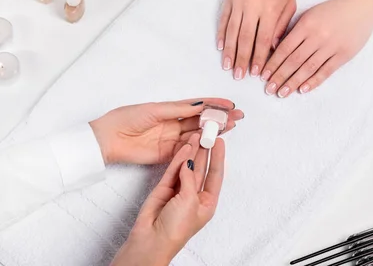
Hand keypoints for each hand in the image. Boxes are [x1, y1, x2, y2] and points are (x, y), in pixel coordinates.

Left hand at [89, 98, 242, 164]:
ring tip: (231, 126)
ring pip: (197, 134)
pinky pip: (187, 149)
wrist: (108, 139)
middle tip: (237, 116)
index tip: (229, 103)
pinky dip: (200, 145)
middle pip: (201, 120)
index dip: (213, 104)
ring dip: (214, 131)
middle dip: (219, 117)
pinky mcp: (168, 154)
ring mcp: (172, 139)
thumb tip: (200, 105)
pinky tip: (213, 141)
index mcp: (169, 109)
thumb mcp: (154, 110)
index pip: (196, 105)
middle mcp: (173, 123)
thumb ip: (178, 110)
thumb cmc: (127, 119)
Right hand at [111, 134, 224, 265]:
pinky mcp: (164, 188)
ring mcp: (179, 191)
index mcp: (207, 203)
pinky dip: (178, 158)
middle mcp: (194, 196)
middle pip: (202, 168)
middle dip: (204, 151)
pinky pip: (173, 169)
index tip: (220, 142)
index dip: (218, 158)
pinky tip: (185, 146)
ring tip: (196, 134)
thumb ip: (190, 179)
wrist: (152, 240)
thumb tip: (188, 162)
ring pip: (187, 166)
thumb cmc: (176, 229)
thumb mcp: (190, 202)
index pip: (215, 175)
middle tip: (207, 133)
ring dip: (192, 151)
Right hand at [217, 0, 295, 79]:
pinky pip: (224, 19)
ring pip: (232, 31)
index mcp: (269, 9)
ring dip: (230, 51)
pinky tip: (221, 47)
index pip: (263, 39)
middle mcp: (252, 6)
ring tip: (228, 66)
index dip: (259, 57)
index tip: (256, 72)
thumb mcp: (289, 3)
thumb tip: (272, 48)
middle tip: (239, 76)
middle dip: (242, 59)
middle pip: (246, 39)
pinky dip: (222, 34)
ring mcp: (238, 2)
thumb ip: (282, 26)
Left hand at [262, 0, 372, 96]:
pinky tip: (302, 90)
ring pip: (308, 68)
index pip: (285, 48)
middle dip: (279, 76)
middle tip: (269, 88)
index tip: (263, 75)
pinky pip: (326, 71)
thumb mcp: (310, 14)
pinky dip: (313, 81)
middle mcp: (317, 36)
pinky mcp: (343, 55)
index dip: (273, 63)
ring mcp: (331, 47)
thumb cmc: (332, 10)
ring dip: (293, 82)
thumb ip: (295, 30)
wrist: (361, 8)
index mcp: (306, 25)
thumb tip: (275, 49)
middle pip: (294, 60)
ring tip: (282, 92)